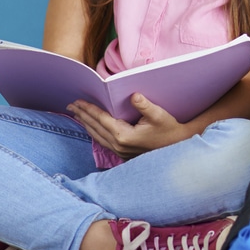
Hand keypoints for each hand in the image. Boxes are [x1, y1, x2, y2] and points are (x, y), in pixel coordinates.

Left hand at [67, 94, 187, 158]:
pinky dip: (94, 132)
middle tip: (71, 105)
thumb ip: (145, 105)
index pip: (101, 119)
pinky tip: (91, 128)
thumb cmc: (170, 129)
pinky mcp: (122, 153)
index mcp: (124, 135)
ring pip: (96, 135)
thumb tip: (134, 95)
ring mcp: (119, 151)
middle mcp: (118, 145)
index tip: (78, 101)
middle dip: (82, 115)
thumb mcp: (160, 115)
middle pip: (95, 127)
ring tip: (77, 114)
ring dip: (86, 124)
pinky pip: (102, 141)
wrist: (178, 146)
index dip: (89, 109)